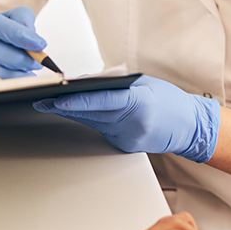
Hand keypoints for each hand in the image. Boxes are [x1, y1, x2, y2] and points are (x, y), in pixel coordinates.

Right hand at [0, 6, 46, 84]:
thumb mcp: (6, 18)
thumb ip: (21, 19)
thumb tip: (32, 36)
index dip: (17, 34)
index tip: (39, 44)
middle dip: (18, 57)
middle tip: (37, 62)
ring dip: (13, 73)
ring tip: (29, 73)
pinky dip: (2, 85)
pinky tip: (16, 83)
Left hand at [33, 75, 219, 161]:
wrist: (189, 127)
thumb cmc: (169, 100)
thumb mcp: (145, 83)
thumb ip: (117, 83)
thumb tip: (86, 82)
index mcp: (140, 104)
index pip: (103, 102)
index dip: (77, 102)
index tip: (57, 99)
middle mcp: (132, 124)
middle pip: (91, 115)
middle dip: (64, 107)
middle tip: (41, 99)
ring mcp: (128, 139)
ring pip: (92, 123)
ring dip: (71, 113)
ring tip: (49, 103)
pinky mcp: (125, 147)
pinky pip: (101, 130)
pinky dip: (88, 120)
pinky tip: (73, 113)